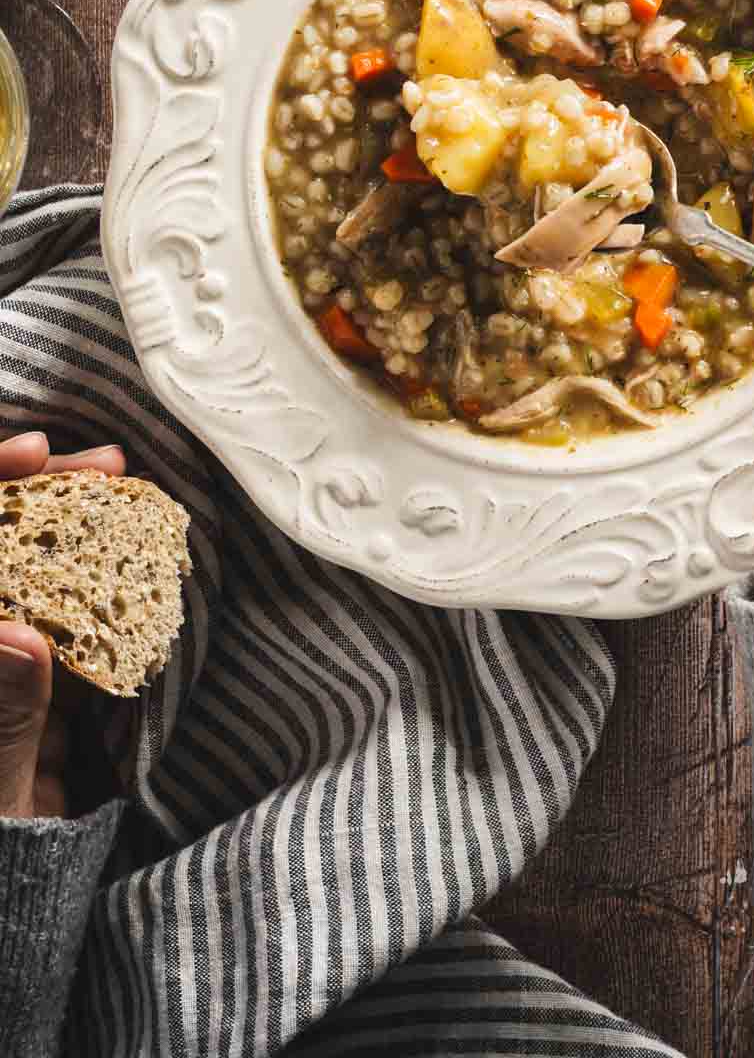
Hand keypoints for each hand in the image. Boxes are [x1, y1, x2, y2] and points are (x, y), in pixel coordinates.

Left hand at [0, 432, 125, 818]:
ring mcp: (10, 656)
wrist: (12, 898)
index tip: (33, 455)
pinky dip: (105, 578)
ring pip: (33, 567)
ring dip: (76, 522)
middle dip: (38, 491)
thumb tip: (18, 640)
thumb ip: (2, 718)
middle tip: (106, 465)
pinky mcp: (40, 682)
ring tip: (128, 488)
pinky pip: (69, 613)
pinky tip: (140, 553)